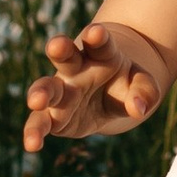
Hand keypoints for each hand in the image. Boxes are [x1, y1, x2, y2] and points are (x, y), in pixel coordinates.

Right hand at [22, 21, 171, 155]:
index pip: (99, 43)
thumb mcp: (141, 83)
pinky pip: (41, 122)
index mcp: (100, 54)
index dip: (96, 37)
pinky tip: (31, 144)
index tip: (96, 32)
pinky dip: (34, 132)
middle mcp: (75, 69)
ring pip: (46, 88)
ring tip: (35, 101)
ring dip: (40, 92)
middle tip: (56, 45)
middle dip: (60, 50)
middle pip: (65, 56)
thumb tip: (139, 108)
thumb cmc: (124, 83)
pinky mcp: (54, 116)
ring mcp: (61, 92)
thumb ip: (144, 91)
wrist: (107, 95)